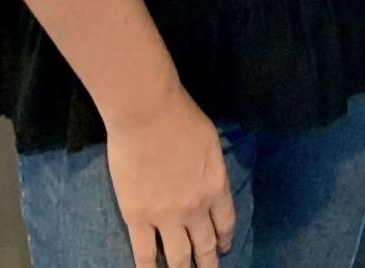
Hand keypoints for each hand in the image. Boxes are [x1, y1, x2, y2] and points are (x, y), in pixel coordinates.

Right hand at [105, 85, 236, 266]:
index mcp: (216, 186)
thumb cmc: (180, 115)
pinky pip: (144, 254)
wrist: (147, 111)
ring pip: (178, 257)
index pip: (226, 223)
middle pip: (205, 246)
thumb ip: (212, 168)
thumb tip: (210, 182)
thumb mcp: (211, 141)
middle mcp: (196, 208)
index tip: (223, 247)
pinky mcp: (138, 217)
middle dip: (208, 263)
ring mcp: (166, 216)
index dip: (225, 239)